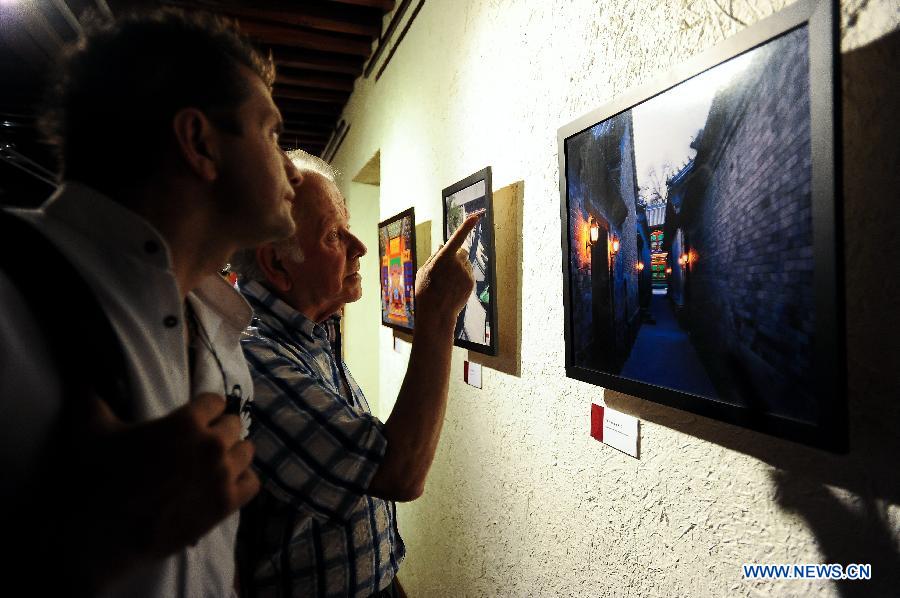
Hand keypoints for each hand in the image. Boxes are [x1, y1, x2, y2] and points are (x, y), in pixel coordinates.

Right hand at [76, 393, 259, 580]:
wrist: (103, 534)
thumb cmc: (98, 479)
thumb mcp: (89, 430)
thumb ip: (91, 396)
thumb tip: (81, 374)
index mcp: (186, 422)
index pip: (215, 401)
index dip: (204, 408)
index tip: (195, 417)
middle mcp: (211, 445)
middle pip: (233, 425)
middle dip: (218, 430)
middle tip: (200, 443)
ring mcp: (222, 476)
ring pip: (246, 452)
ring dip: (232, 454)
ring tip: (214, 462)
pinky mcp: (226, 505)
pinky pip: (252, 483)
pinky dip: (242, 481)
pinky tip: (225, 483)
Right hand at [414, 212, 479, 327]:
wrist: (436, 312)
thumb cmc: (426, 290)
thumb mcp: (424, 270)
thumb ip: (434, 255)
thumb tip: (442, 244)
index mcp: (443, 258)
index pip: (457, 238)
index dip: (466, 226)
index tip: (476, 216)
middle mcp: (457, 263)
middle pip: (462, 252)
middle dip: (457, 256)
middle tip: (446, 269)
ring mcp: (466, 273)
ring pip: (465, 264)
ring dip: (459, 269)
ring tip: (447, 283)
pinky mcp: (471, 282)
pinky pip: (468, 274)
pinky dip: (462, 278)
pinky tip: (453, 288)